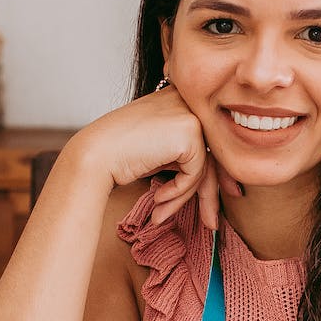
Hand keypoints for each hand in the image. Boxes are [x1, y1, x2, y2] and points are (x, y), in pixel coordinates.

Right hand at [67, 84, 242, 228]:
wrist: (95, 155)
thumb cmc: (119, 154)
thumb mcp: (160, 149)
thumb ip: (185, 154)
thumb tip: (218, 179)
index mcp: (181, 98)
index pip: (209, 138)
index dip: (219, 169)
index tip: (226, 193)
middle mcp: (189, 100)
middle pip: (213, 152)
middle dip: (213, 191)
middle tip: (212, 222)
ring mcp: (190, 113)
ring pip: (205, 166)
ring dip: (185, 198)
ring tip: (163, 215)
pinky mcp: (189, 131)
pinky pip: (195, 173)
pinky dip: (178, 192)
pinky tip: (158, 198)